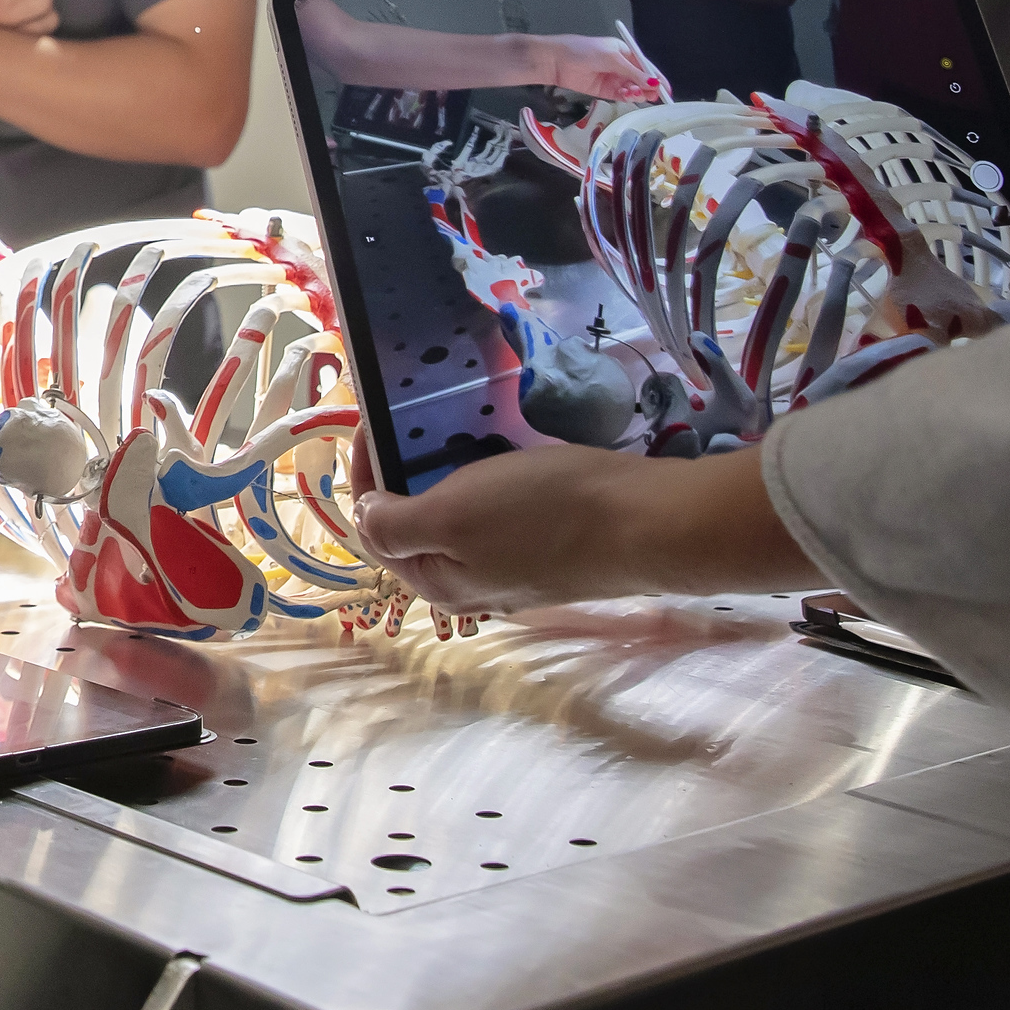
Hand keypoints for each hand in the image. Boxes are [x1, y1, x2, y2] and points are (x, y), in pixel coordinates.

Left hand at [352, 441, 808, 610]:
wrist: (646, 522)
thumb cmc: (542, 513)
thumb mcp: (451, 516)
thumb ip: (396, 525)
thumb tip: (363, 520)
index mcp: (435, 583)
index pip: (374, 530)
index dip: (363, 477)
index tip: (370, 422)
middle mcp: (471, 587)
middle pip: (416, 530)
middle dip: (403, 479)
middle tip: (405, 425)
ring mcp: (516, 571)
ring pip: (461, 523)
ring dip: (446, 481)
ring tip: (448, 435)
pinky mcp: (553, 550)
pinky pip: (502, 517)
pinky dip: (487, 485)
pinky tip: (498, 458)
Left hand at [528, 36, 663, 103]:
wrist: (556, 61)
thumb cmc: (583, 51)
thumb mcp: (612, 58)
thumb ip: (633, 72)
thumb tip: (653, 83)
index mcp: (626, 53)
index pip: (647, 67)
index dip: (657, 79)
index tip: (666, 91)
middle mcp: (622, 66)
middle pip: (642, 80)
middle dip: (648, 88)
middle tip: (652, 95)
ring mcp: (613, 79)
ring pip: (633, 90)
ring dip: (637, 93)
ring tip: (633, 93)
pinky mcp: (604, 91)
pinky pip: (621, 96)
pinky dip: (627, 97)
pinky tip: (627, 96)